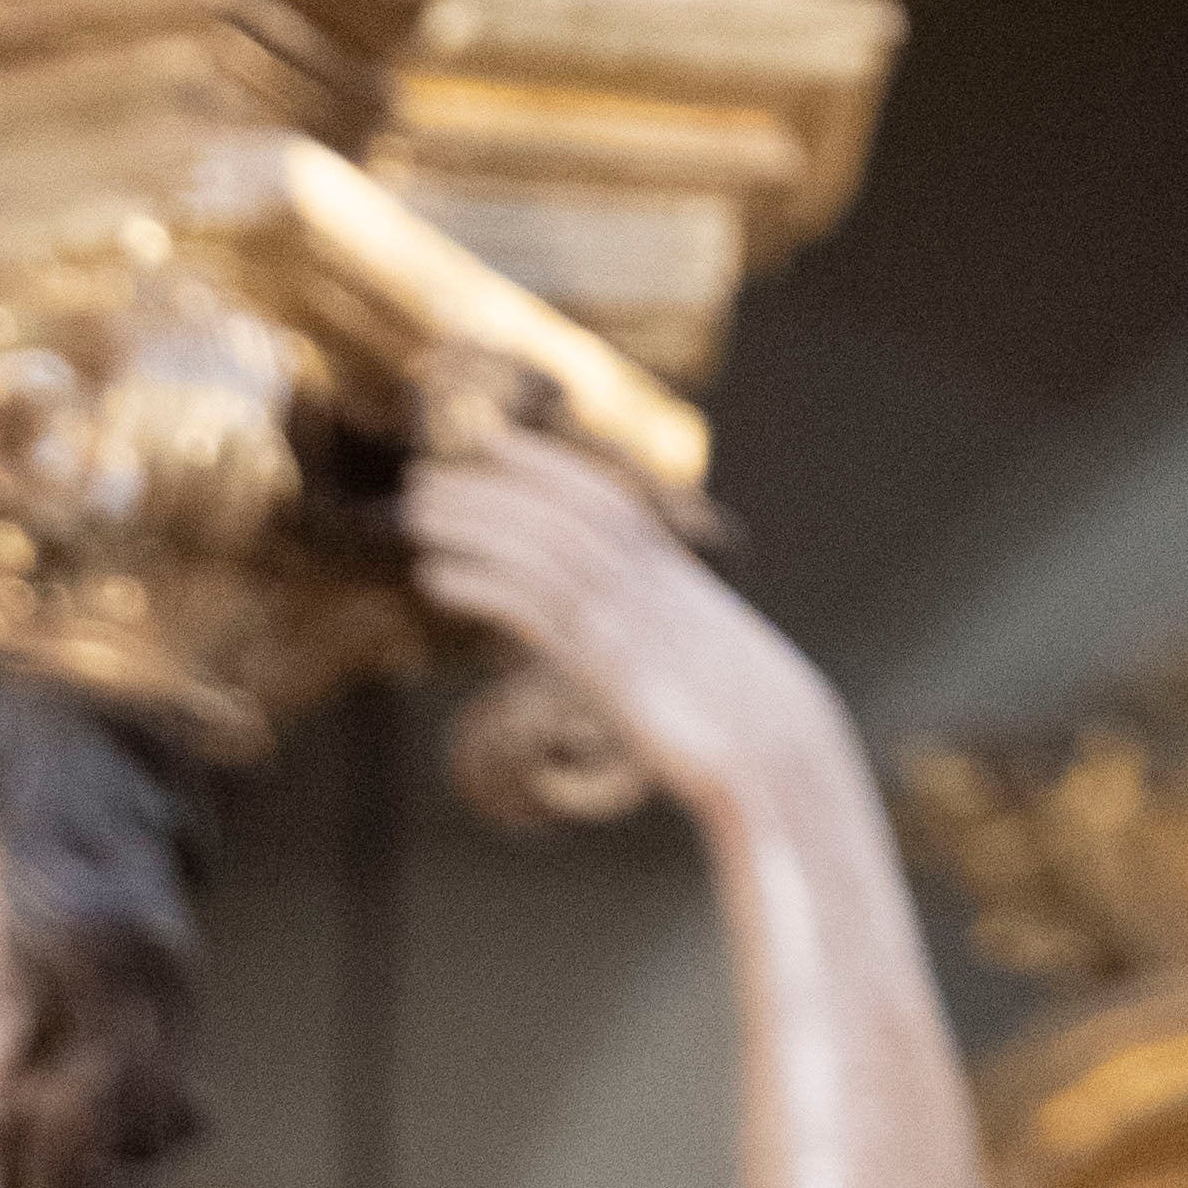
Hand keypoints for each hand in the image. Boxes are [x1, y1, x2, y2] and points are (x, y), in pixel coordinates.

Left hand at [404, 423, 832, 830]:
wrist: (772, 745)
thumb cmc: (743, 716)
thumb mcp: (703, 657)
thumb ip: (660, 636)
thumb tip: (634, 651)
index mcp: (671, 567)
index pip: (600, 492)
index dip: (545, 463)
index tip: (496, 442)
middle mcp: (646, 575)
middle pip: (559, 508)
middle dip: (492, 485)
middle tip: (426, 474)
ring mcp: (626, 611)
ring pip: (537, 544)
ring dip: (472, 521)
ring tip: (415, 515)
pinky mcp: (604, 657)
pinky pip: (530, 604)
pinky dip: (478, 580)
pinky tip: (435, 576)